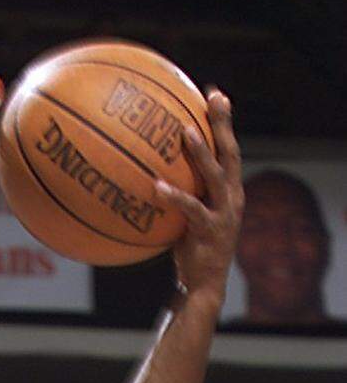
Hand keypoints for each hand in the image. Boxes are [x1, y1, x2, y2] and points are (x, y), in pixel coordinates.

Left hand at [156, 90, 242, 307]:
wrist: (202, 288)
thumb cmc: (190, 253)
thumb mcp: (186, 219)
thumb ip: (180, 195)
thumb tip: (150, 174)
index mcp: (229, 191)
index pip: (228, 149)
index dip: (224, 122)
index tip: (215, 94)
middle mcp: (232, 197)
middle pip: (230, 152)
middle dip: (223, 123)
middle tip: (213, 97)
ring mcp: (224, 214)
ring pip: (215, 175)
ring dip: (201, 152)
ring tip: (184, 131)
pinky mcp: (210, 232)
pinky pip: (191, 209)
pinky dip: (174, 197)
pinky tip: (155, 186)